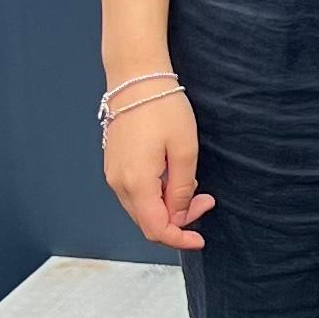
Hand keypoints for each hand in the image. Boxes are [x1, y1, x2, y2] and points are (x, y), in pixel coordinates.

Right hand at [104, 87, 212, 252]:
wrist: (136, 78)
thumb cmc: (163, 108)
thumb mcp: (185, 150)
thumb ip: (182, 189)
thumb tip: (179, 214)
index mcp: (136, 183)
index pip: (156, 229)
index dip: (179, 239)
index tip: (200, 238)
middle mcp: (118, 184)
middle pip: (148, 222)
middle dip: (179, 220)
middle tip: (206, 200)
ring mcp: (113, 174)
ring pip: (141, 209)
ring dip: (168, 207)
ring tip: (192, 185)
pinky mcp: (113, 164)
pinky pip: (135, 192)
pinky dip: (156, 195)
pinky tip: (173, 177)